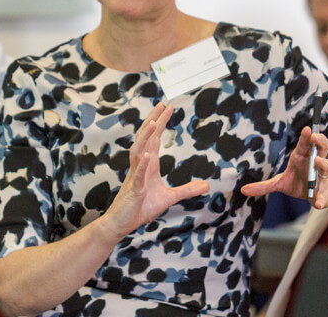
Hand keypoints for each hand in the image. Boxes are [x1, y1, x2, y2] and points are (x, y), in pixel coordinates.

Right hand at [99, 103, 209, 239]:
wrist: (121, 223)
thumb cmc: (141, 208)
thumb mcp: (169, 198)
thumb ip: (186, 190)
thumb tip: (206, 185)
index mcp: (148, 164)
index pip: (154, 138)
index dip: (161, 122)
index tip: (168, 107)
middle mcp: (140, 165)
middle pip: (145, 138)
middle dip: (153, 120)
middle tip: (162, 104)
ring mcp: (135, 176)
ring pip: (139, 151)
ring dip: (146, 136)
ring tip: (155, 122)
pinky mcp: (135, 190)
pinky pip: (138, 176)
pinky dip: (143, 165)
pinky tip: (149, 155)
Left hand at [240, 127, 327, 208]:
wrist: (316, 195)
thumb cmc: (297, 183)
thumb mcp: (279, 183)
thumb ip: (263, 186)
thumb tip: (243, 190)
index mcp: (301, 157)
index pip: (305, 144)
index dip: (306, 136)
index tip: (306, 129)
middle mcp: (314, 164)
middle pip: (322, 148)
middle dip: (320, 142)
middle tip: (314, 138)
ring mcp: (321, 177)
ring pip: (327, 166)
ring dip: (323, 163)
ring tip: (318, 162)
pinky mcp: (324, 192)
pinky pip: (325, 195)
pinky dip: (322, 199)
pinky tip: (319, 203)